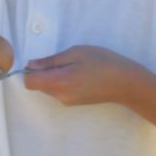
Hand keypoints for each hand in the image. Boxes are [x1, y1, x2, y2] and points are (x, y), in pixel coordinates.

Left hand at [24, 45, 145, 105]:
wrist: (126, 83)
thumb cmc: (103, 62)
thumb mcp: (76, 53)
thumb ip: (51, 60)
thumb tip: (30, 64)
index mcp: (59, 82)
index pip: (29, 82)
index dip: (29, 70)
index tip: (42, 61)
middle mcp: (60, 96)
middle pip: (38, 85)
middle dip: (43, 72)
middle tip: (63, 60)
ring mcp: (67, 101)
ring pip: (48, 88)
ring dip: (53, 77)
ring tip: (74, 66)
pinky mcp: (74, 102)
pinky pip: (59, 91)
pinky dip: (62, 82)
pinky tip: (79, 74)